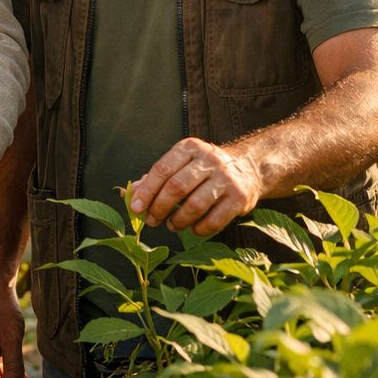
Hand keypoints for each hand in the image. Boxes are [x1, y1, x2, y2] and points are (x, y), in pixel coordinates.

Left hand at [130, 137, 262, 234]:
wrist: (248, 168)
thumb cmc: (205, 169)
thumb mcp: (182, 165)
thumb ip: (156, 178)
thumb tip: (129, 193)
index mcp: (190, 148)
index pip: (162, 170)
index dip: (146, 191)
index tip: (135, 208)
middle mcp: (209, 159)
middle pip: (177, 187)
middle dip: (159, 207)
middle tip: (152, 220)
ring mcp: (226, 178)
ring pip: (195, 205)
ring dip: (178, 220)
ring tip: (171, 225)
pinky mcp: (240, 198)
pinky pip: (215, 220)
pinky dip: (199, 229)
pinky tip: (193, 229)